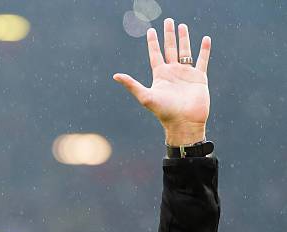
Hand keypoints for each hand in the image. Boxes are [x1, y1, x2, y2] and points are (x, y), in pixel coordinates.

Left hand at [113, 18, 211, 145]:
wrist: (184, 122)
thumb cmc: (164, 112)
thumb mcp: (145, 96)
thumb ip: (131, 85)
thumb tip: (115, 75)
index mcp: (160, 75)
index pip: (155, 54)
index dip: (153, 42)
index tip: (151, 30)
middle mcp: (172, 73)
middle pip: (170, 49)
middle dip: (169, 35)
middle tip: (168, 20)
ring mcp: (186, 74)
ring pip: (185, 51)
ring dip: (184, 39)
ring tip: (182, 26)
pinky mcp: (199, 78)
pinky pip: (202, 60)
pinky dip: (204, 50)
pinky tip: (205, 39)